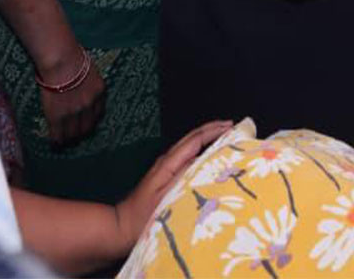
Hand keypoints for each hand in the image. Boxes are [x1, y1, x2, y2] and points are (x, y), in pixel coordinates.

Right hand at [38, 52, 105, 147]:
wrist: (61, 61)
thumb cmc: (71, 56)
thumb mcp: (88, 69)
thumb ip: (87, 81)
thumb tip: (79, 83)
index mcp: (99, 92)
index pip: (98, 113)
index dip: (91, 119)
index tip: (87, 122)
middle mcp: (90, 105)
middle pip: (88, 126)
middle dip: (82, 132)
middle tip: (76, 136)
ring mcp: (75, 113)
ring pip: (73, 133)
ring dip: (69, 138)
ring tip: (64, 141)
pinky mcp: (58, 117)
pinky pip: (58, 134)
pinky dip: (56, 139)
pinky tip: (54, 142)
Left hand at [112, 120, 232, 254]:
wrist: (121, 227)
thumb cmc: (143, 216)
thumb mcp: (165, 198)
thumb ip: (182, 178)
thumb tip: (203, 160)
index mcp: (168, 163)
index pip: (194, 140)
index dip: (213, 131)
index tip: (231, 127)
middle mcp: (167, 161)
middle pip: (192, 137)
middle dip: (212, 129)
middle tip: (232, 126)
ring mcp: (165, 167)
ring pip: (189, 145)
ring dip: (207, 137)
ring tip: (225, 136)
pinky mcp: (165, 176)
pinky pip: (187, 155)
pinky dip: (201, 149)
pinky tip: (208, 155)